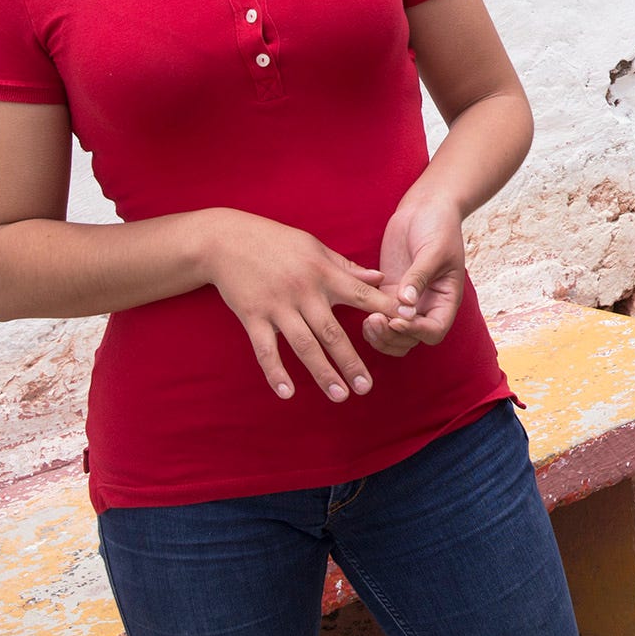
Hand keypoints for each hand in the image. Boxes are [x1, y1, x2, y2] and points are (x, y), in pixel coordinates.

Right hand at [201, 211, 399, 401]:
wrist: (227, 239)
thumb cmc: (277, 241)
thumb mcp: (315, 247)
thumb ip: (347, 267)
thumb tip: (379, 278)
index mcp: (324, 274)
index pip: (362, 296)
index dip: (385, 311)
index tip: (406, 327)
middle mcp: (304, 292)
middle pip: (332, 333)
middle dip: (351, 362)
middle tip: (367, 388)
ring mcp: (277, 306)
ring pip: (304, 346)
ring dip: (322, 373)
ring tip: (340, 396)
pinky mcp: (252, 316)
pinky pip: (265, 350)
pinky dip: (276, 372)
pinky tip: (287, 393)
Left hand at [363, 196, 466, 357]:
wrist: (426, 208)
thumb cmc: (438, 226)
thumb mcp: (434, 250)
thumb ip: (419, 277)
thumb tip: (406, 303)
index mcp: (445, 299)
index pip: (434, 330)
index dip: (416, 331)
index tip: (397, 319)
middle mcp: (427, 306)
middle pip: (411, 340)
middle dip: (393, 337)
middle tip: (375, 320)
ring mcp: (407, 302)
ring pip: (394, 336)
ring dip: (381, 336)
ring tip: (367, 321)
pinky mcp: (389, 293)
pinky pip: (381, 319)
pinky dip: (372, 325)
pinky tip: (361, 314)